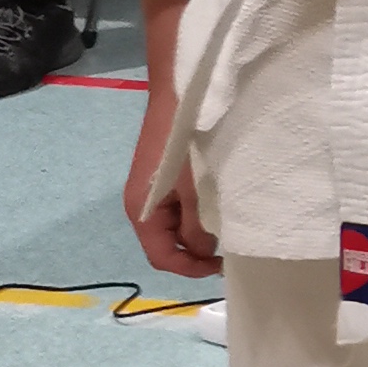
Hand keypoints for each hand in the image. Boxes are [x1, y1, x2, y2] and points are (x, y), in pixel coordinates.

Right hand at [125, 86, 219, 277]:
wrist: (176, 98)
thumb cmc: (181, 144)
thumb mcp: (192, 188)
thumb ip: (196, 224)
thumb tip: (202, 251)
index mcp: (140, 212)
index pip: (160, 256)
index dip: (189, 268)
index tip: (220, 268)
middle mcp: (140, 207)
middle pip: (164, 244)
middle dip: (193, 252)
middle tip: (227, 250)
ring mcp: (150, 193)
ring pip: (172, 227)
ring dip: (195, 234)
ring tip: (224, 230)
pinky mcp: (160, 180)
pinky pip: (175, 209)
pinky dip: (193, 215)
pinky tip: (213, 209)